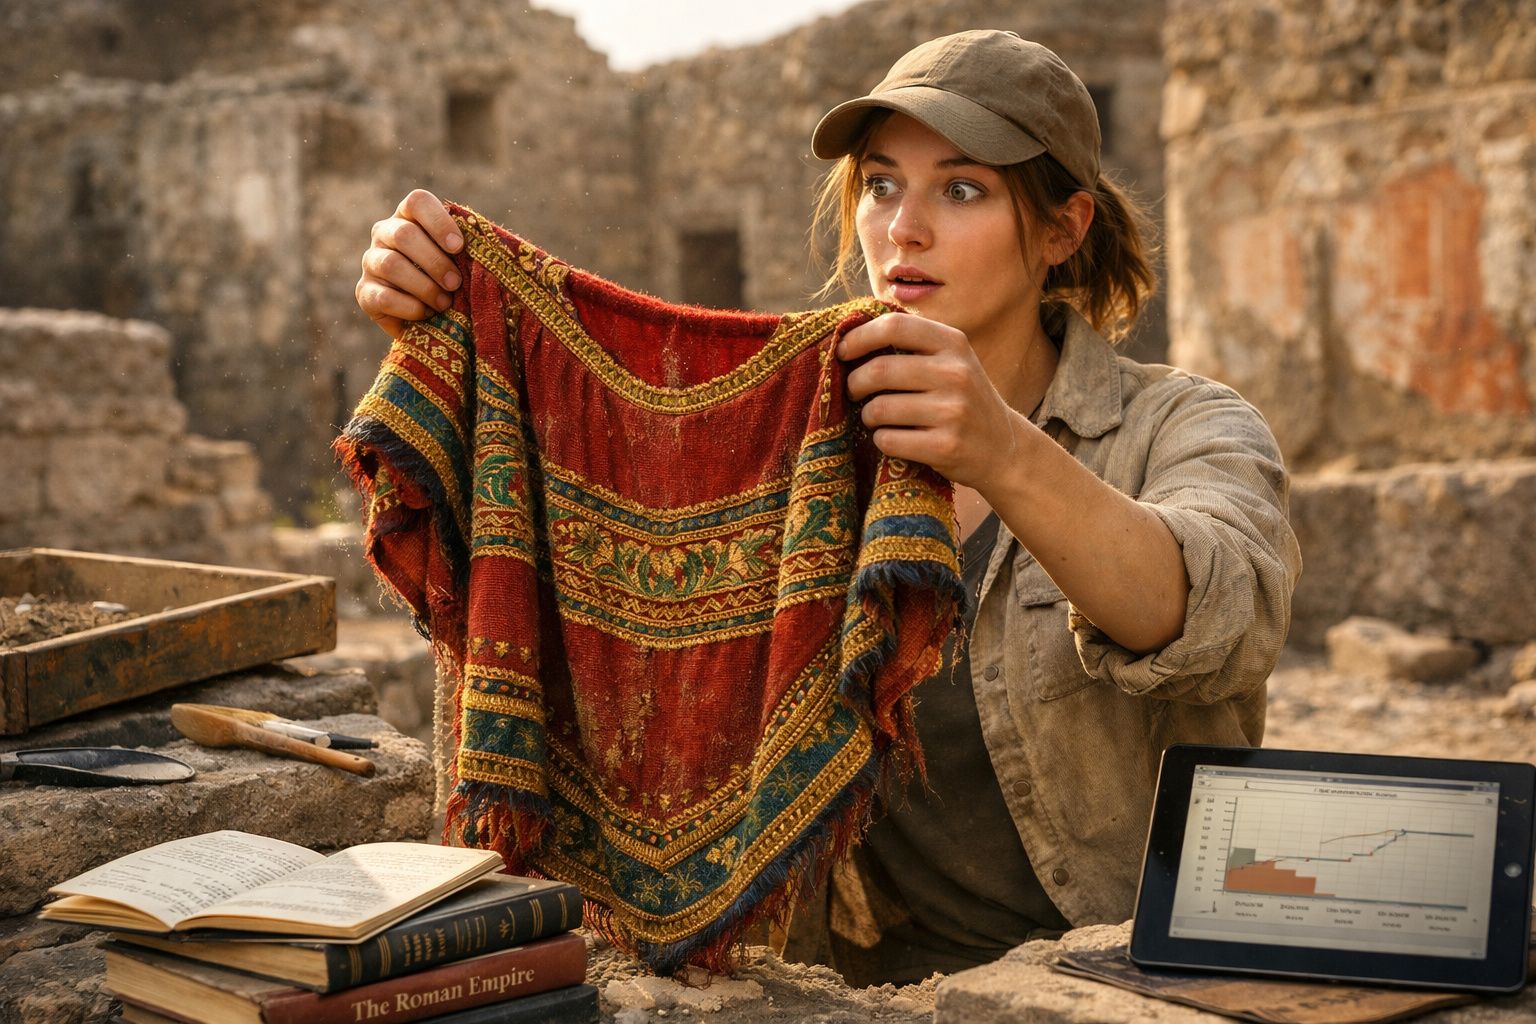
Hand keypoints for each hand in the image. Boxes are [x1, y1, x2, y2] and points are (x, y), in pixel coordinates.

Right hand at [355, 189, 464, 338]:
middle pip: (404, 234)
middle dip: (435, 261)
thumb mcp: (464, 262)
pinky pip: (382, 296)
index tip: (459, 247)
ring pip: (391, 264)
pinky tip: (425, 314)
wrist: (429, 318)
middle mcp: (385, 233)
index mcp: (410, 217)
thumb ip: (472, 250)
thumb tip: (498, 250)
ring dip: (424, 286)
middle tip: (456, 283)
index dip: (438, 221)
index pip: (417, 201)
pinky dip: (409, 307)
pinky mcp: (364, 292)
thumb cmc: (453, 281)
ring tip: (445, 303)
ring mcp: (371, 261)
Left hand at [838, 314, 1022, 488]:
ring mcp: (953, 411)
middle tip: (854, 392)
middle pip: (879, 370)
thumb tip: (849, 335)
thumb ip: (912, 345)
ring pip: (879, 408)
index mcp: (953, 343)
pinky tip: (894, 438)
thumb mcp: (950, 362)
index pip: (894, 326)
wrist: (1004, 449)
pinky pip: (888, 440)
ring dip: (868, 416)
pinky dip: (882, 440)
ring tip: (877, 418)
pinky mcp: (946, 446)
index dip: (859, 337)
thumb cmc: (962, 400)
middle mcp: (956, 373)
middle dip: (855, 383)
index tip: (842, 351)